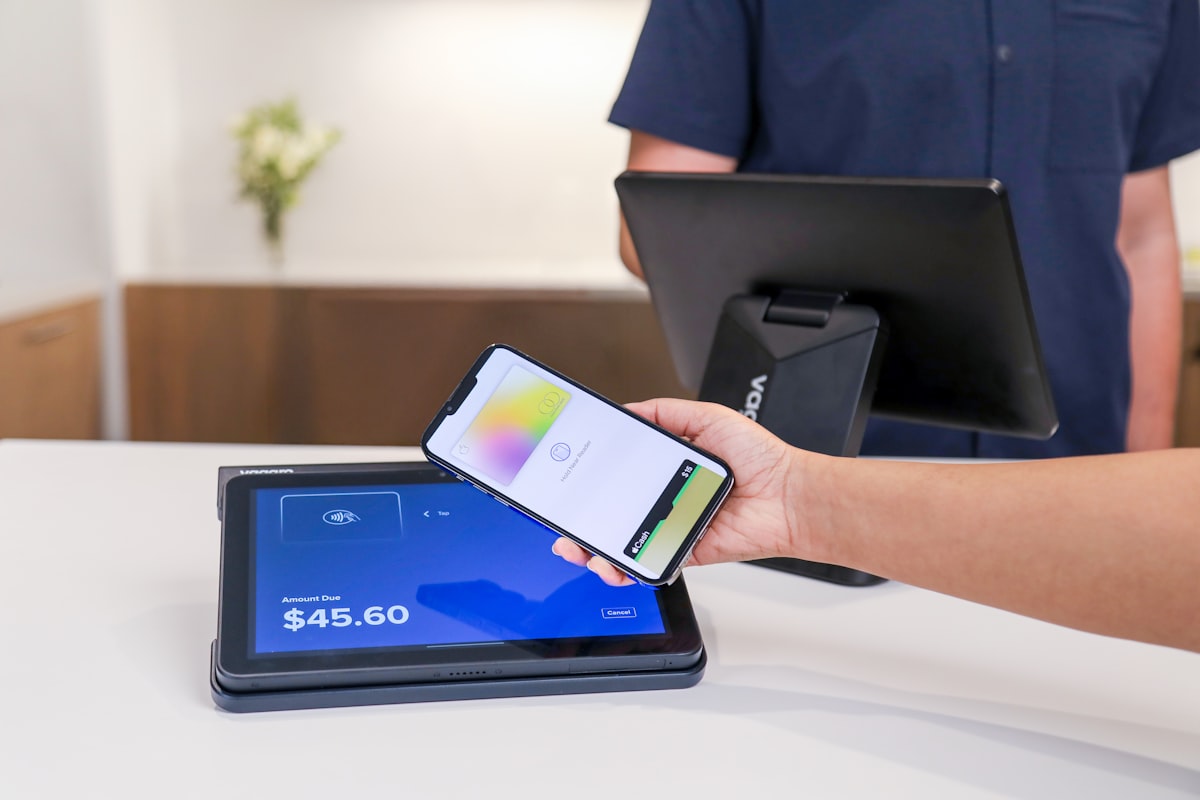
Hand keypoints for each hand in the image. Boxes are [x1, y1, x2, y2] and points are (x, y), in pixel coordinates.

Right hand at [551, 398, 808, 585]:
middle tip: (563, 527)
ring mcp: (671, 527)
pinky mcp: (683, 551)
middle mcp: (664, 498)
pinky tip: (613, 565)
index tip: (566, 483)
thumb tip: (628, 410)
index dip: (589, 481)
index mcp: (666, 467)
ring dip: (595, 551)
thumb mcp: (708, 417)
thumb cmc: (760, 458)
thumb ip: (665, 412)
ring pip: (622, 544)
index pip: (616, 475)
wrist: (789, 496)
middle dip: (580, 524)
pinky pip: (648, 562)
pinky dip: (627, 568)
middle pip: (611, 514)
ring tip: (581, 550)